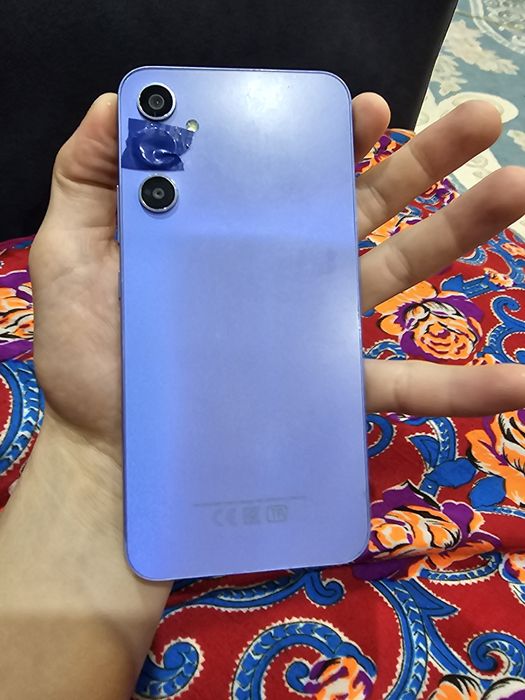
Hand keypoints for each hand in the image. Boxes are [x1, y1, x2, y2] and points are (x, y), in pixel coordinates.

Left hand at [29, 93, 524, 457]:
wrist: (108, 453)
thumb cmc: (90, 356)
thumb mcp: (74, 253)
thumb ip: (91, 177)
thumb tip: (123, 101)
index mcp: (237, 235)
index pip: (297, 170)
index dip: (336, 136)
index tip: (366, 112)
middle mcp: (285, 275)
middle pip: (368, 206)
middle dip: (427, 160)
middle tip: (484, 120)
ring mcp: (314, 333)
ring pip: (401, 272)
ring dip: (464, 232)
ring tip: (518, 190)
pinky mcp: (327, 393)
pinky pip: (404, 385)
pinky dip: (465, 385)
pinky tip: (521, 382)